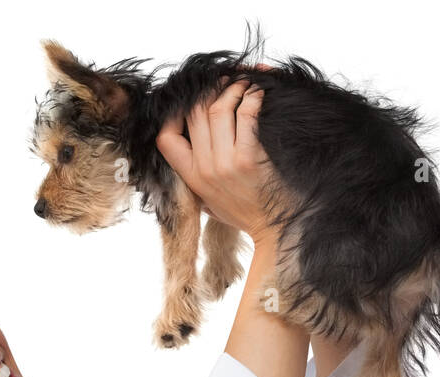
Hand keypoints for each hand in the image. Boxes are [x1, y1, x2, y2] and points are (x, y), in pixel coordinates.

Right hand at [155, 67, 277, 245]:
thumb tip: (188, 159)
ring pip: (218, 108)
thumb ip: (197, 184)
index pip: (165, 138)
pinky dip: (252, 99)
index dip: (174, 114)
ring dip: (233, 89)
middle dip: (210, 90)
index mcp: (191, 179)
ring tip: (245, 85)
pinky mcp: (248, 159)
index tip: (191, 102)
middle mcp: (204, 170)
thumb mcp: (211, 204)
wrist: (274, 232)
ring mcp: (224, 164)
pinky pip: (245, 115)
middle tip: (225, 82)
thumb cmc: (247, 215)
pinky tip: (259, 96)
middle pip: (195, 114)